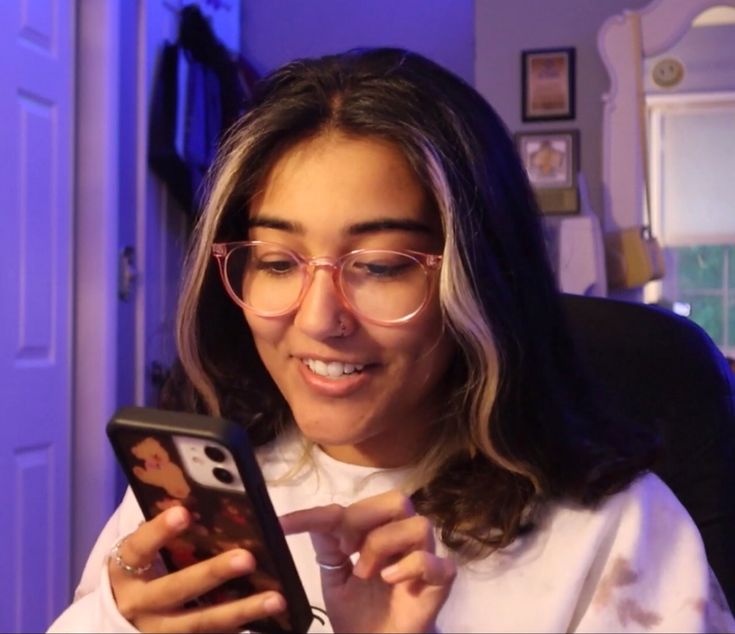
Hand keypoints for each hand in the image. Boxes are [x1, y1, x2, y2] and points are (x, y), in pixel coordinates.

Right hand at [108, 506, 286, 632]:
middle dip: (213, 574)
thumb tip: (206, 503)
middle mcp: (139, 604)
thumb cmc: (138, 573)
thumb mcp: (139, 554)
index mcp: (125, 571)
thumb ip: (164, 534)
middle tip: (247, 558)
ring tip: (275, 599)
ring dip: (240, 611)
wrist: (116, 621)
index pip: (139, 548)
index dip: (159, 531)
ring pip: (199, 623)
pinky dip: (236, 628)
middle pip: (176, 589)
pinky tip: (265, 620)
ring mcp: (157, 630)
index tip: (184, 512)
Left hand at [280, 490, 455, 632]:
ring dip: (383, 545)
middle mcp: (404, 539)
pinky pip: (434, 562)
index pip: (352, 508)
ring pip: (417, 525)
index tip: (283, 525)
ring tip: (365, 573)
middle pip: (398, 500)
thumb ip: (327, 546)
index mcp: (379, 532)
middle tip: (346, 547)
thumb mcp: (334, 577)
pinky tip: (389, 579)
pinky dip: (410, 565)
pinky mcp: (439, 584)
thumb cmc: (360, 614)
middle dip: (365, 518)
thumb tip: (311, 517)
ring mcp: (424, 559)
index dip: (316, 513)